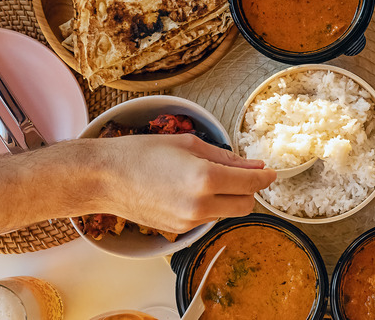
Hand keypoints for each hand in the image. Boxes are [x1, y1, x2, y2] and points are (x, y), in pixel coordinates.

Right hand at [90, 134, 275, 233]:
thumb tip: (253, 165)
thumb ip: (226, 158)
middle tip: (243, 174)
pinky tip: (192, 190)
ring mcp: (189, 221)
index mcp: (205, 178)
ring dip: (230, 199)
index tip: (269, 172)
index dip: (264, 177)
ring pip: (227, 214)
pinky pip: (208, 219)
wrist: (104, 177)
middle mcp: (200, 204)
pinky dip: (210, 206)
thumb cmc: (141, 153)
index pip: (250, 183)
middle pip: (245, 205)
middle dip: (249, 190)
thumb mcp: (189, 144)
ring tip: (211, 179)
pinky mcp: (179, 231)